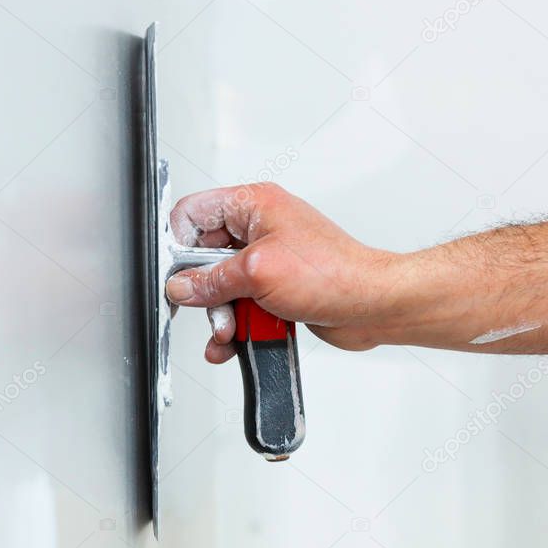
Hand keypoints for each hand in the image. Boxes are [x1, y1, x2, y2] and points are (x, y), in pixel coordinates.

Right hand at [166, 183, 404, 362]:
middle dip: (203, 290)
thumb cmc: (334, 274)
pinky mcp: (275, 288)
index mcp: (253, 205)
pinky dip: (236, 325)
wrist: (372, 305)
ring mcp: (268, 260)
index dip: (177, 244)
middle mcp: (259, 229)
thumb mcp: (258, 273)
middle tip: (210, 309)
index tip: (175, 275)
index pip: (194, 214)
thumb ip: (211, 280)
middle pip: (204, 256)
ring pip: (221, 287)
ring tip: (230, 330)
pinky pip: (241, 305)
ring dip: (221, 314)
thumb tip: (181, 287)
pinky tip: (234, 342)